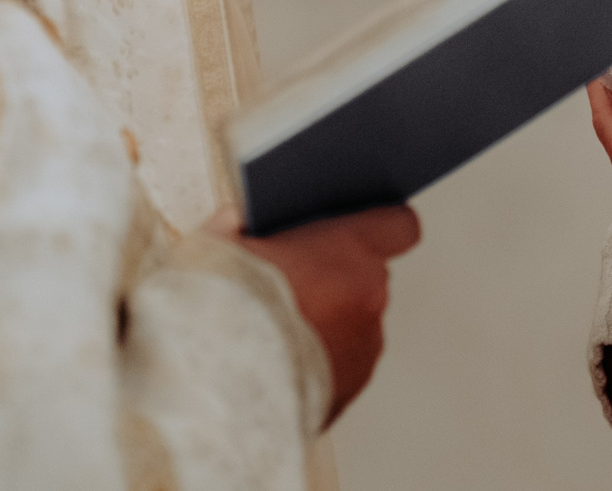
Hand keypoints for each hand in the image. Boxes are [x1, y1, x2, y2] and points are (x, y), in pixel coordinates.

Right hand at [209, 204, 420, 424]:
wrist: (213, 388)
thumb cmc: (221, 308)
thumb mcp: (218, 243)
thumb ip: (240, 226)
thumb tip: (236, 220)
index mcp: (348, 250)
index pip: (398, 226)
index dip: (379, 226)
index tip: (357, 230)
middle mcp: (368, 298)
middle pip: (366, 278)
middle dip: (334, 279)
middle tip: (288, 285)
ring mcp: (362, 349)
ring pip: (354, 326)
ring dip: (326, 326)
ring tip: (275, 333)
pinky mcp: (349, 391)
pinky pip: (339, 367)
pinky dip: (316, 364)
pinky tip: (277, 364)